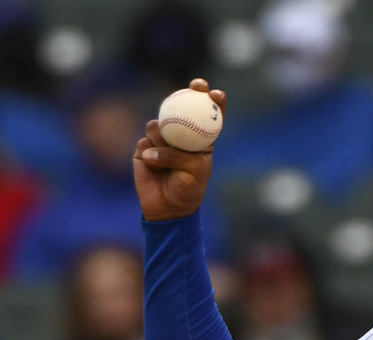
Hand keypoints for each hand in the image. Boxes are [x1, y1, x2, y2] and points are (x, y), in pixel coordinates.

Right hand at [133, 78, 225, 221]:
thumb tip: (152, 144)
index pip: (209, 116)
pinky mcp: (144, 147)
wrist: (168, 206)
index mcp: (202, 139)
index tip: (215, 93)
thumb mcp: (194, 171)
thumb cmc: (189, 188)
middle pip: (184, 107)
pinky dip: (149, 151)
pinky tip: (151, 163)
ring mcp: (162, 139)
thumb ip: (180, 155)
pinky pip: (144, 141)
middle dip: (190, 92)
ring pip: (159, 124)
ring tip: (164, 159)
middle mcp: (182, 135)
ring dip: (162, 137)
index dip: (213, 101)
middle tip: (194, 87)